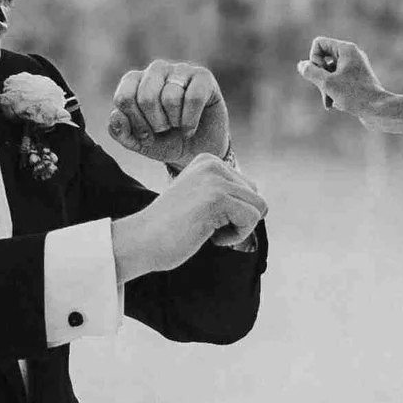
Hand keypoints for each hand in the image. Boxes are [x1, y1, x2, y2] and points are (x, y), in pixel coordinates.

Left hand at [108, 59, 231, 170]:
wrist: (197, 150)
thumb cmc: (165, 141)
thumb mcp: (138, 142)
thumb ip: (120, 131)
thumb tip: (115, 115)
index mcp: (135, 81)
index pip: (124, 98)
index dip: (135, 124)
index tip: (145, 134)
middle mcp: (156, 70)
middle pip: (146, 97)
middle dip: (155, 124)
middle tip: (164, 130)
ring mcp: (180, 70)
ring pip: (170, 97)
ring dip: (174, 122)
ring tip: (178, 126)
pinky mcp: (203, 77)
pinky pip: (194, 98)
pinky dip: (190, 121)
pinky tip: (190, 127)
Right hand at [112, 154, 266, 281]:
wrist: (140, 241)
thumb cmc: (169, 229)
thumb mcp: (200, 200)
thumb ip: (225, 194)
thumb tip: (262, 205)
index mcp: (208, 162)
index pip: (248, 189)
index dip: (233, 213)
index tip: (203, 217)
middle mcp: (213, 164)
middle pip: (256, 197)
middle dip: (238, 219)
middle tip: (206, 226)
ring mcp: (215, 179)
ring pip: (258, 208)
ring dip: (239, 228)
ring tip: (208, 230)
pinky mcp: (217, 197)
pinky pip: (251, 219)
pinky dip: (236, 236)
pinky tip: (209, 235)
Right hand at [296, 37, 389, 120]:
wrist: (379, 111)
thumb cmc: (355, 95)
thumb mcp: (327, 83)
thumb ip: (311, 72)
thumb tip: (301, 65)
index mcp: (347, 49)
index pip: (319, 43)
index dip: (314, 59)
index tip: (322, 74)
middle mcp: (352, 55)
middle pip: (322, 59)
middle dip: (319, 77)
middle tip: (325, 90)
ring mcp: (355, 68)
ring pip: (329, 73)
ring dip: (325, 88)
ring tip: (329, 103)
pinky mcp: (356, 81)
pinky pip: (338, 81)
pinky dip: (333, 92)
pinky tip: (336, 104)